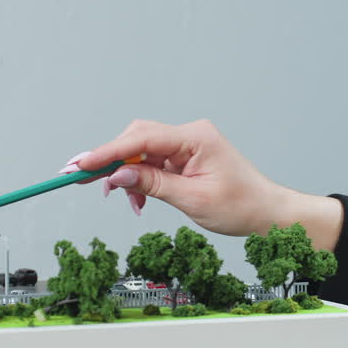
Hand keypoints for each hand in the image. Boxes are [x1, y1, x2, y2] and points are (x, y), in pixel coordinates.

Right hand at [59, 119, 341, 246]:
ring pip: (141, 151)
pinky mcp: (185, 157)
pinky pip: (153, 162)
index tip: (81, 164)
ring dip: (126, 174)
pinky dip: (140, 179)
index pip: (141, 140)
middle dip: (110, 161)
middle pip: (137, 139)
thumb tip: (118, 176)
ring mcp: (187, 145)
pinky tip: (138, 199)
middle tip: (82, 180)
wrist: (266, 212)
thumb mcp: (192, 200)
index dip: (107, 152)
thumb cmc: (240, 205)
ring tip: (123, 200)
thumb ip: (153, 185)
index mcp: (195, 137)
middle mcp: (189, 134)